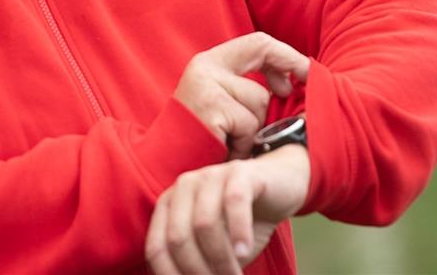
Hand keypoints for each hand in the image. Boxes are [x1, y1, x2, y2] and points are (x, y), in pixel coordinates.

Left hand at [145, 144, 309, 274]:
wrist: (280, 187)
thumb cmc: (242, 222)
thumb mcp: (217, 248)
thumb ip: (201, 265)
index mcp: (168, 205)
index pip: (156, 248)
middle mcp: (183, 187)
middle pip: (178, 238)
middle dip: (198, 271)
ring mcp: (210, 175)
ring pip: (205, 224)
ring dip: (221, 259)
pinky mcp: (239, 171)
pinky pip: (234, 202)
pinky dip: (238, 232)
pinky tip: (244, 250)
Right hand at [173, 32, 309, 157]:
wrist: (165, 164)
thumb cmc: (200, 138)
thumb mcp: (220, 101)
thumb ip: (245, 85)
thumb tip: (288, 82)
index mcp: (208, 62)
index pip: (258, 43)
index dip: (287, 55)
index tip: (305, 73)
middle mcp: (205, 67)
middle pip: (262, 67)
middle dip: (276, 89)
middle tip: (284, 100)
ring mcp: (206, 87)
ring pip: (259, 101)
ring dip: (252, 128)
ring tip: (230, 139)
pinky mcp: (210, 109)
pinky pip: (248, 125)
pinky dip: (243, 143)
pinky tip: (225, 148)